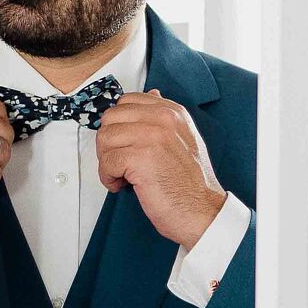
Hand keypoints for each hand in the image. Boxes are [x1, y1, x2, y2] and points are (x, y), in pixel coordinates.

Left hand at [96, 90, 225, 249]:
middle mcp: (163, 119)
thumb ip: (163, 117)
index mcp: (172, 112)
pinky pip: (107, 162)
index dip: (118, 125)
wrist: (201, 211)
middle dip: (108, 143)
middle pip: (110, 118)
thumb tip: (151, 95)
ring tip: (123, 175)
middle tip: (120, 162)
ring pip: (105, 139)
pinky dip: (109, 178)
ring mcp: (152, 136)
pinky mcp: (140, 157)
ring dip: (107, 162)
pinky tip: (124, 185)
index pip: (126, 101)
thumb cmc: (190, 183)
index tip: (124, 143)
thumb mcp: (183, 138)